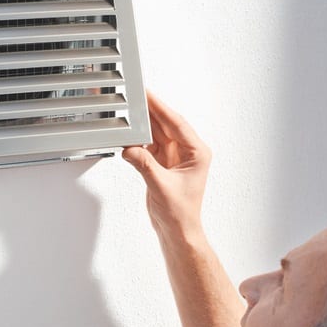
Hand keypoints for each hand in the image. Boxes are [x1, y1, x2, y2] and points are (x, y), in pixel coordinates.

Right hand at [122, 92, 210, 241]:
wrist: (176, 230)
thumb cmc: (180, 213)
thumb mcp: (161, 186)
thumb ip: (144, 165)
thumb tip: (130, 149)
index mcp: (197, 153)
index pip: (177, 124)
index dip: (161, 108)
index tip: (149, 95)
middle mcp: (187, 152)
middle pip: (167, 124)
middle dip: (151, 111)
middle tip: (136, 97)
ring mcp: (175, 157)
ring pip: (157, 133)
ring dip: (143, 125)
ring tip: (130, 112)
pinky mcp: (162, 164)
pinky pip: (149, 145)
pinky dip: (139, 140)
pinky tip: (129, 134)